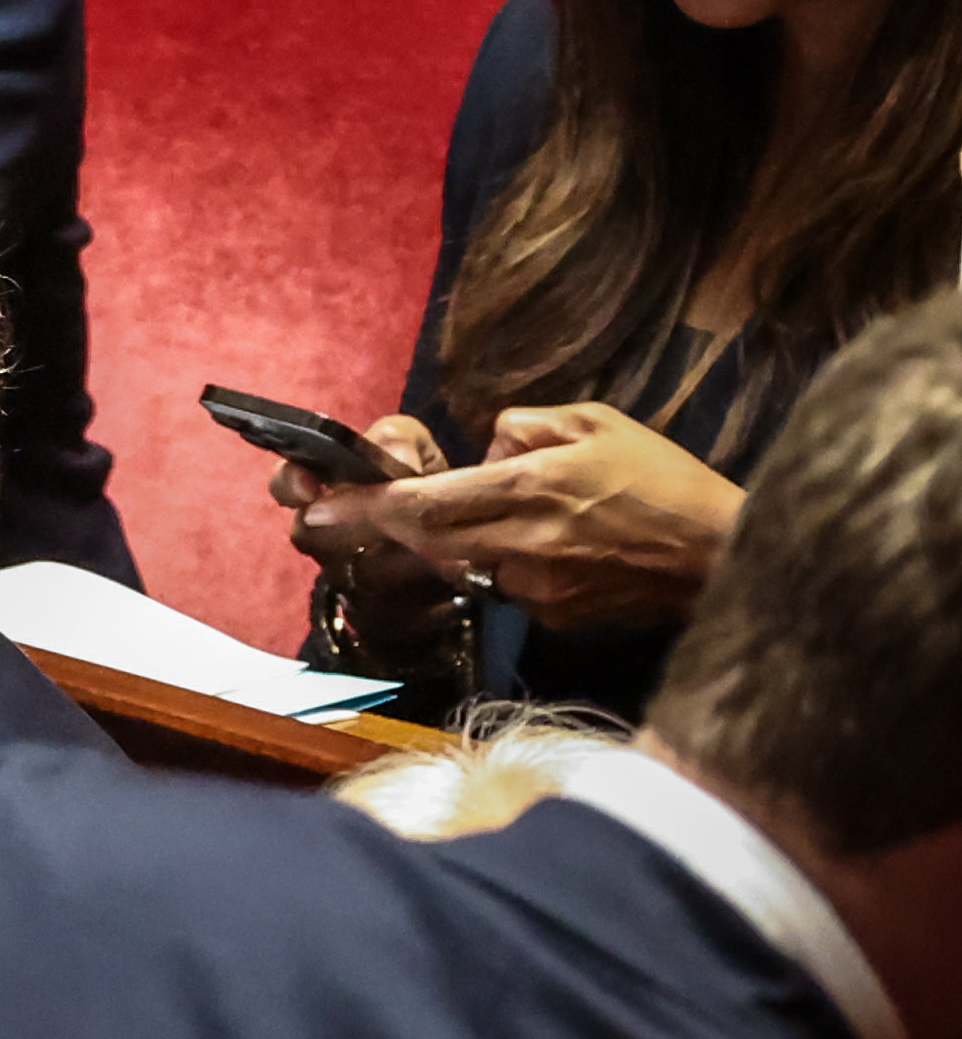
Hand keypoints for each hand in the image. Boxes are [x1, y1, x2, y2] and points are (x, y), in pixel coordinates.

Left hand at [350, 403, 745, 628]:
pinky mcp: (555, 615)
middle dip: (384, 528)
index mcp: (529, 490)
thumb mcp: (594, 422)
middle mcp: (523, 543)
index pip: (424, 504)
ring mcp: (538, 586)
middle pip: (425, 541)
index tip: (315, 512)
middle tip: (349, 511)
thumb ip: (522, 427)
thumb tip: (484, 448)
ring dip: (463, 539)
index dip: (363, 509)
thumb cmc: (664, 480)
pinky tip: (555, 545)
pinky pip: (507, 584)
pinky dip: (507, 561)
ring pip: (466, 562)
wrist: (723, 554)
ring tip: (522, 516)